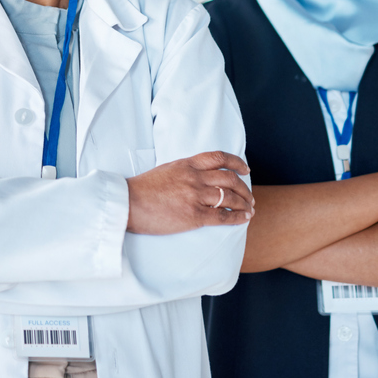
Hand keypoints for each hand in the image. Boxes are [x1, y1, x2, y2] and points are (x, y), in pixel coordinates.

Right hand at [125, 151, 252, 234]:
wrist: (127, 204)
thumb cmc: (142, 189)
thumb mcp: (165, 170)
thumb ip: (184, 171)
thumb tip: (199, 177)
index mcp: (186, 164)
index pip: (219, 158)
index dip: (237, 163)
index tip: (245, 169)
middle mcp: (194, 177)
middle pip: (230, 179)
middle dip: (244, 188)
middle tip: (249, 196)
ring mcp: (195, 196)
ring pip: (229, 197)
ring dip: (244, 204)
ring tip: (249, 209)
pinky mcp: (194, 216)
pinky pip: (223, 216)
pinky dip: (237, 217)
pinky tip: (244, 219)